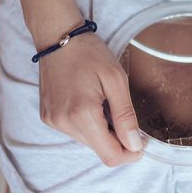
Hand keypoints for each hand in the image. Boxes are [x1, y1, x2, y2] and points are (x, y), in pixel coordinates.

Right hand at [37, 30, 144, 166]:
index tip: (142, 143)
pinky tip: (90, 102)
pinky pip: (76, 132)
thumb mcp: (116, 80)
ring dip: (103, 131)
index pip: (110, 155)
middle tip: (123, 112)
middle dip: (118, 139)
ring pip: (89, 142)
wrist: (58, 36)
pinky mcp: (49, 118)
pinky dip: (89, 124)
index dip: (130, 154)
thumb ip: (126, 116)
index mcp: (82, 115)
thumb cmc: (89, 53)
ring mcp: (53, 122)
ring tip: (104, 103)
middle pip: (100, 150)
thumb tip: (135, 145)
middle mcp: (63, 123)